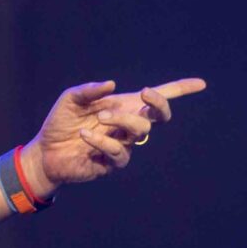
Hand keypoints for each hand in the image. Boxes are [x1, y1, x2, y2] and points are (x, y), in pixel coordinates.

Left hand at [22, 77, 207, 193]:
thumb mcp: (71, 99)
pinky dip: (103, 140)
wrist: (45, 152)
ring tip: (99, 118)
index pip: (158, 99)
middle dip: (159, 103)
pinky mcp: (112, 163)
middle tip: (144, 93)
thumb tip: (111, 84)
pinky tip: (86, 135)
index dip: (181, 90)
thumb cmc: (61, 123)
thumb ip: (90, 90)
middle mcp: (128, 126)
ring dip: (122, 120)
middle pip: (159, 116)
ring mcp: (123, 145)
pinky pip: (119, 151)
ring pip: (140, 132)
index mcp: (124, 106)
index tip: (201, 84)